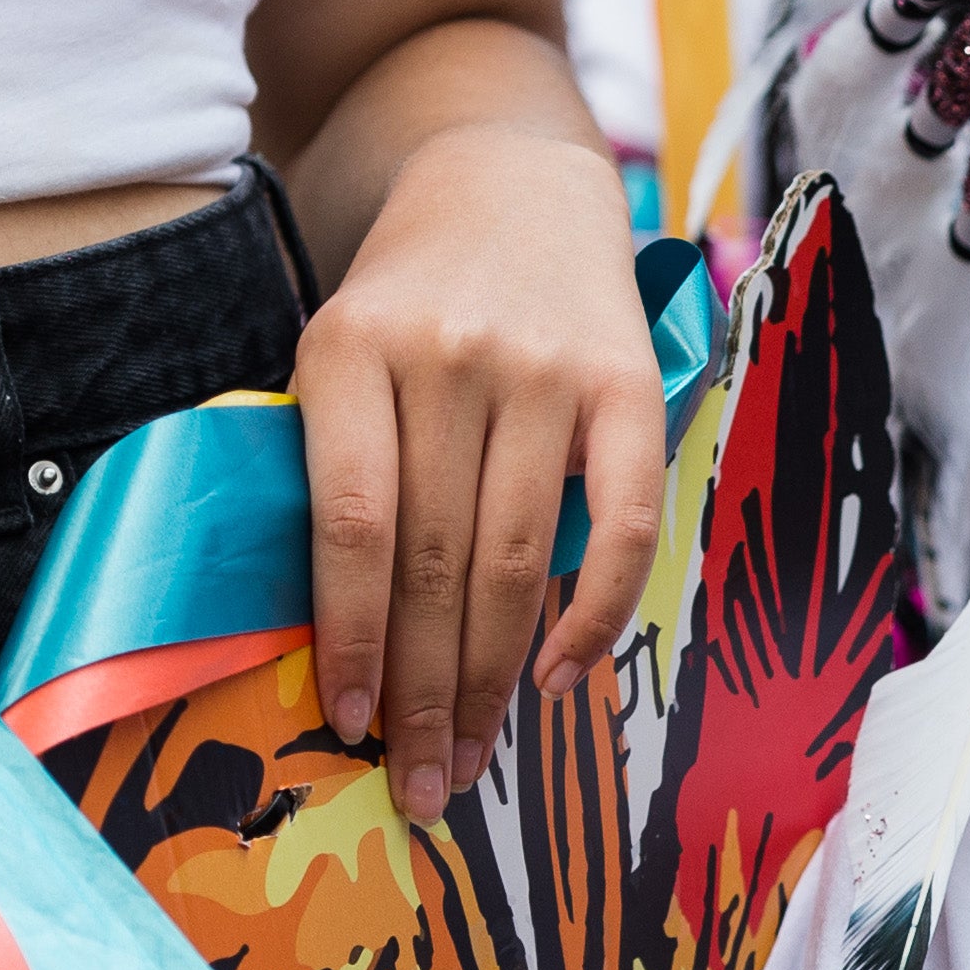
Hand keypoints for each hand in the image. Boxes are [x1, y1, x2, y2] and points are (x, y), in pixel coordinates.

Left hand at [292, 124, 662, 820]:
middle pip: (435, 559)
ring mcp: (545, 368)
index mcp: (349, 348)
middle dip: (427, 689)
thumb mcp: (342, 355)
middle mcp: (448, 355)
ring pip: (517, 557)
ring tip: (477, 754)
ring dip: (497, 676)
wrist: (511, 186)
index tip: (350, 725)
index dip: (352, 637)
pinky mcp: (627, 381)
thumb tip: (350, 646)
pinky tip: (565, 674)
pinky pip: (623, 522)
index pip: (351, 523)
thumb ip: (343, 468)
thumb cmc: (411, 301)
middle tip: (424, 784)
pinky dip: (594, 610)